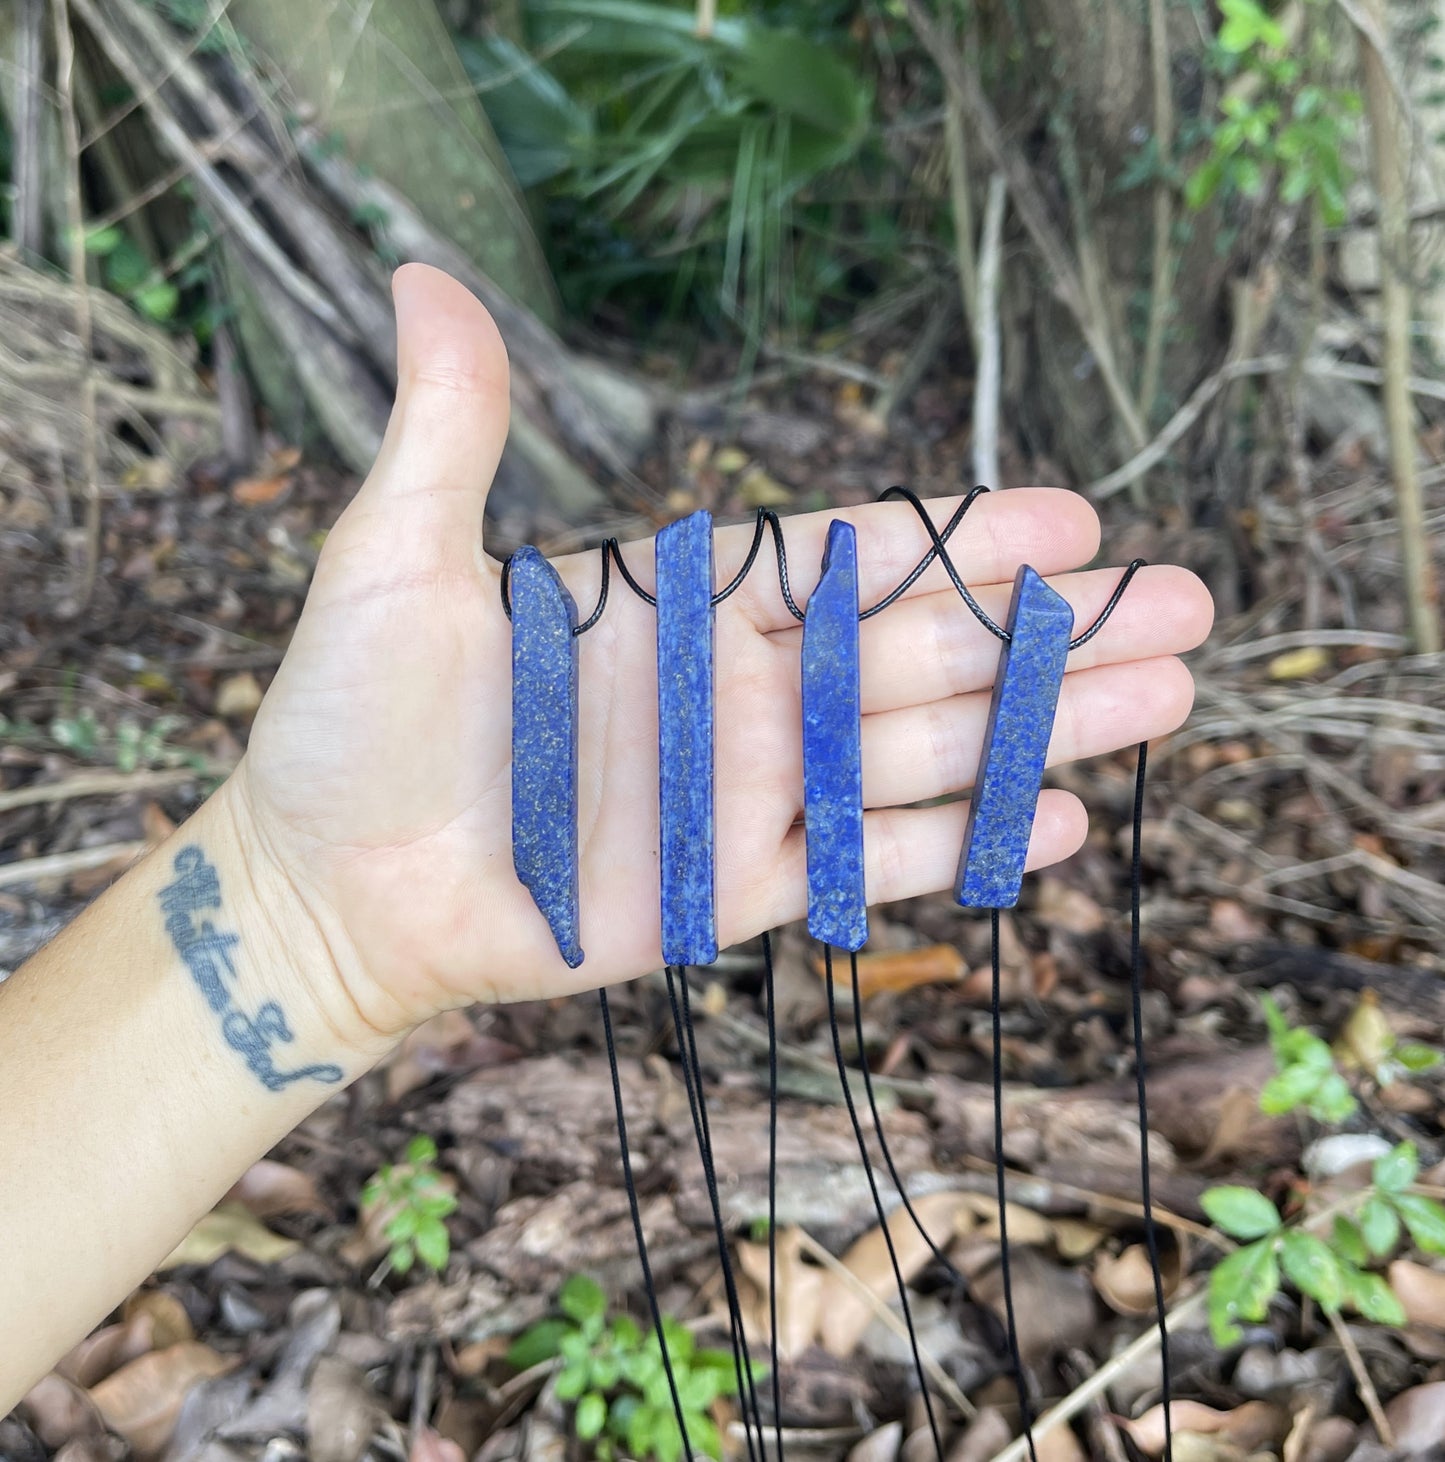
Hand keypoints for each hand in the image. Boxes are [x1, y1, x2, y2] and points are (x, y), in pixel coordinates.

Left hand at [233, 264, 1213, 1042]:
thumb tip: (426, 277)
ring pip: (920, 752)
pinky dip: (955, 842)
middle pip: (920, 651)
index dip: (956, 538)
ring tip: (1166, 696)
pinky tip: (1052, 819)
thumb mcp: (393, 559)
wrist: (324, 886)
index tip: (1071, 518)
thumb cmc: (350, 724)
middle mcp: (733, 693)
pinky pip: (864, 864)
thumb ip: (450, 431)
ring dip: (1041, 728)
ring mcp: (741, 795)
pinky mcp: (728, 892)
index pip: (844, 558)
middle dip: (1053, 631)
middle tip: (1182, 605)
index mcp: (677, 605)